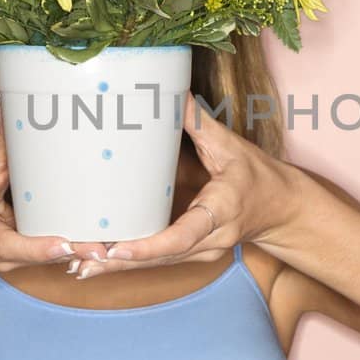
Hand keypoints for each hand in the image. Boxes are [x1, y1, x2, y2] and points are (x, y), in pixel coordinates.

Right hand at [0, 125, 107, 271]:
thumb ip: (0, 142)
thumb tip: (12, 104)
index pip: (4, 242)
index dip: (35, 247)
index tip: (64, 244)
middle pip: (31, 256)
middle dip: (68, 252)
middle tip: (101, 248)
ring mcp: (0, 261)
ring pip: (40, 261)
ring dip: (73, 255)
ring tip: (106, 247)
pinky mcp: (16, 261)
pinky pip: (43, 259)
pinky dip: (67, 253)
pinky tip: (95, 246)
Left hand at [73, 96, 301, 277]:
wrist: (283, 210)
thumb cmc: (258, 176)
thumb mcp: (233, 147)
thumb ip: (200, 124)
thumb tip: (172, 93)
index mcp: (222, 210)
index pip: (184, 234)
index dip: (150, 245)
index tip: (118, 248)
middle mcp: (212, 239)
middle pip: (162, 256)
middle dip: (121, 260)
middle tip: (80, 257)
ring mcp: (203, 252)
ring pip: (156, 264)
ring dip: (117, 266)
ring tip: (77, 263)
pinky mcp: (193, 255)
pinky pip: (159, 262)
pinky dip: (127, 263)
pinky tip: (95, 264)